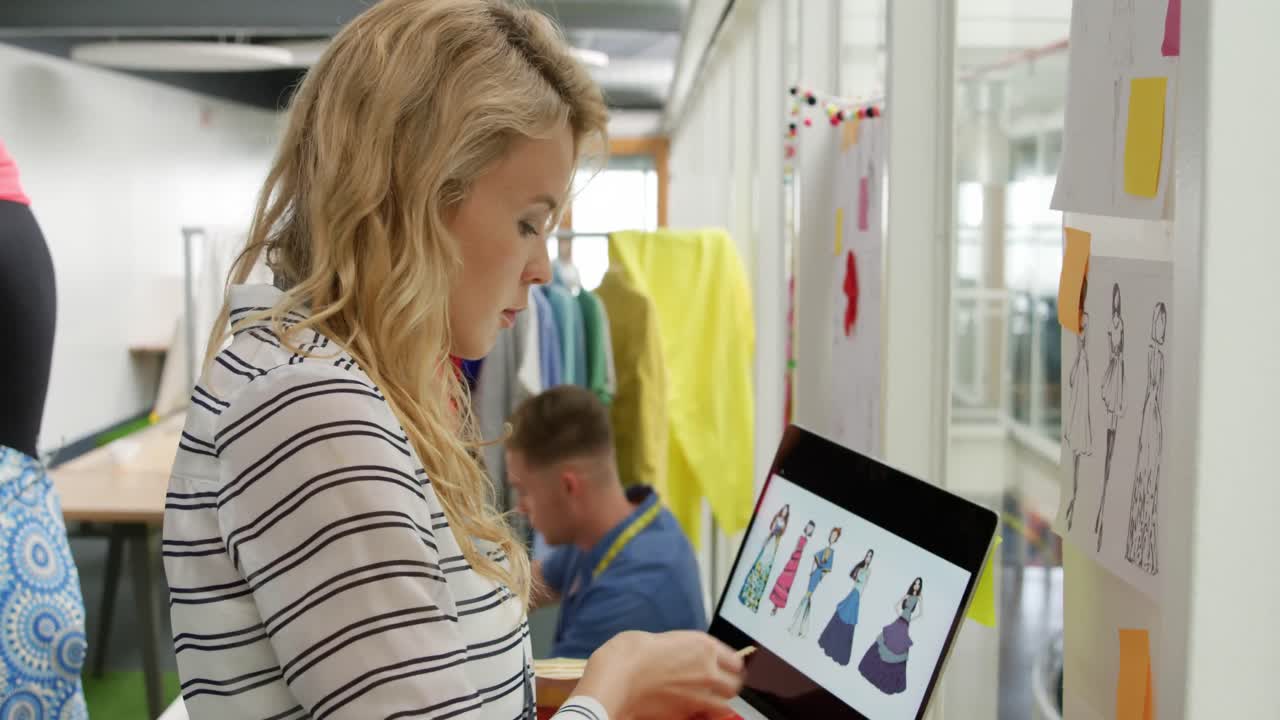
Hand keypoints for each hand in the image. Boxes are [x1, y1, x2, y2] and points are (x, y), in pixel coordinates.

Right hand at [575, 630, 745, 719]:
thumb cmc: (630, 656)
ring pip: (724, 706)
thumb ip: (683, 649)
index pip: (736, 661)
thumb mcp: (662, 639)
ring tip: (706, 699)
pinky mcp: (685, 716)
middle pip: (734, 685)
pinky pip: (703, 717)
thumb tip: (685, 657)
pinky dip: (699, 714)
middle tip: (717, 684)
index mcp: (703, 647)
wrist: (615, 680)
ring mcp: (698, 697)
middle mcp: (707, 672)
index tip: (726, 666)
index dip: (730, 664)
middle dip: (727, 684)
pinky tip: (689, 708)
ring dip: (717, 702)